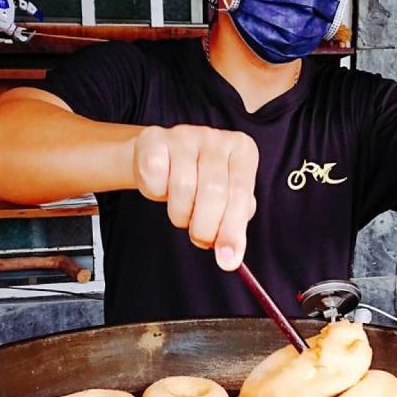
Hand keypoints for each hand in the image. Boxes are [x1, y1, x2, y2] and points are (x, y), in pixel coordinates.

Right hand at [131, 125, 258, 270]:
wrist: (163, 158)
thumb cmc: (201, 182)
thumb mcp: (225, 200)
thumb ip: (233, 226)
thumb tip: (230, 257)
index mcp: (242, 151)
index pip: (241, 195)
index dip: (233, 231)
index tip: (228, 260)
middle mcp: (216, 138)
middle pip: (213, 192)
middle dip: (205, 227)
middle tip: (200, 238)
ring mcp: (185, 135)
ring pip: (182, 188)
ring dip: (180, 213)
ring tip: (183, 210)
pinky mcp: (154, 139)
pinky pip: (155, 178)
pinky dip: (156, 193)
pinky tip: (163, 187)